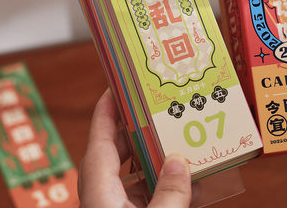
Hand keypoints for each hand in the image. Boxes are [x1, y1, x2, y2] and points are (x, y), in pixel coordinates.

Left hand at [78, 89, 191, 207]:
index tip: (113, 90)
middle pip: (112, 157)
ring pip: (128, 179)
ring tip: (177, 146)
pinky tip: (189, 187)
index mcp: (99, 197)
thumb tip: (178, 162)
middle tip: (152, 112)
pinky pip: (142, 199)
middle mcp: (102, 202)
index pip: (98, 145)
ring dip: (152, 162)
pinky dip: (161, 189)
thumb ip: (168, 194)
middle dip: (133, 132)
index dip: (104, 114)